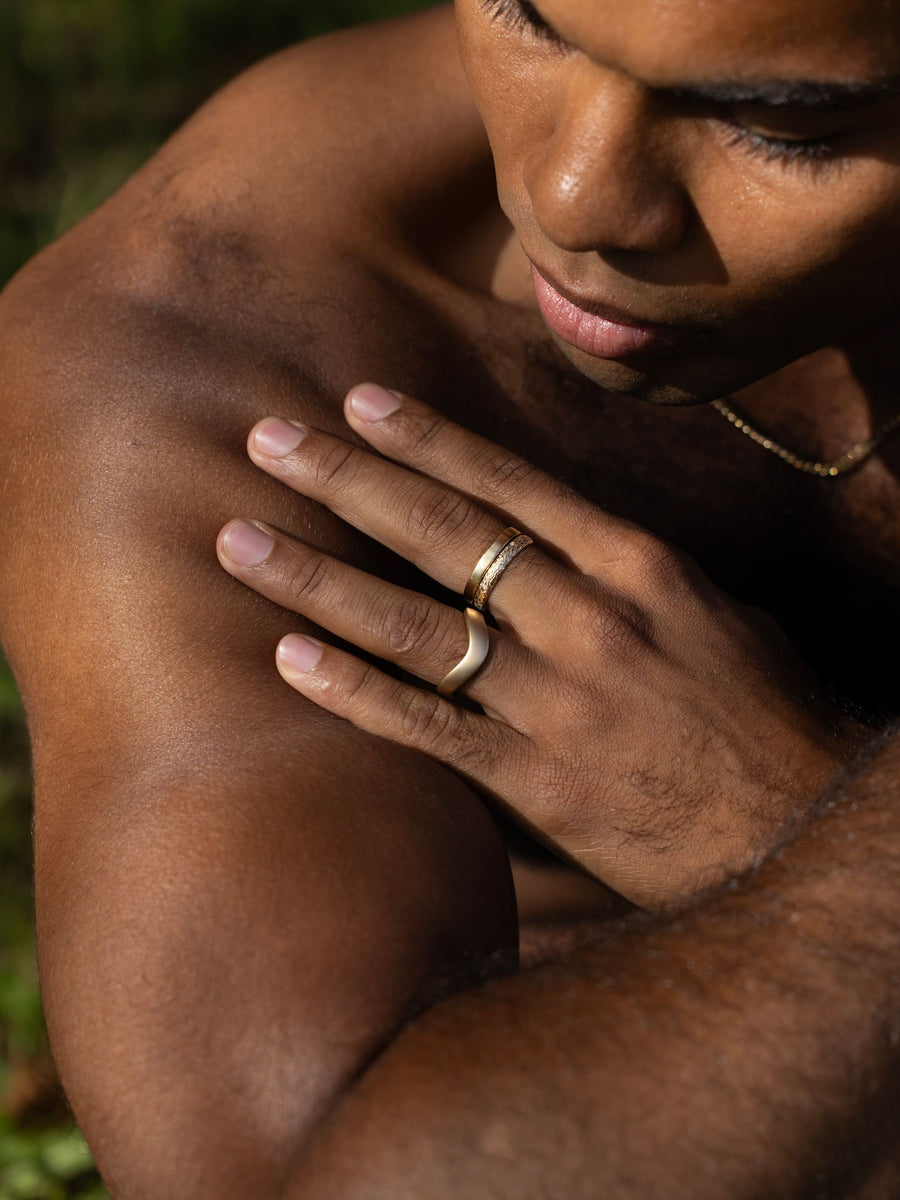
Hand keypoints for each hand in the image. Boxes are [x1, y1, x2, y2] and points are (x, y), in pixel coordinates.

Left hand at [217, 384, 862, 908]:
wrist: (799, 830)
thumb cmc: (764, 715)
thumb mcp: (714, 612)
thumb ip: (630, 573)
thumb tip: (565, 543)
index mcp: (638, 566)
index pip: (512, 485)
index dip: (427, 440)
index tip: (359, 402)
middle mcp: (588, 618)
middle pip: (444, 535)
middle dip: (348, 480)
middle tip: (268, 438)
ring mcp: (557, 699)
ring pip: (414, 624)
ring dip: (318, 578)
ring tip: (239, 541)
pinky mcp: (537, 781)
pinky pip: (427, 726)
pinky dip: (352, 692)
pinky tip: (287, 658)